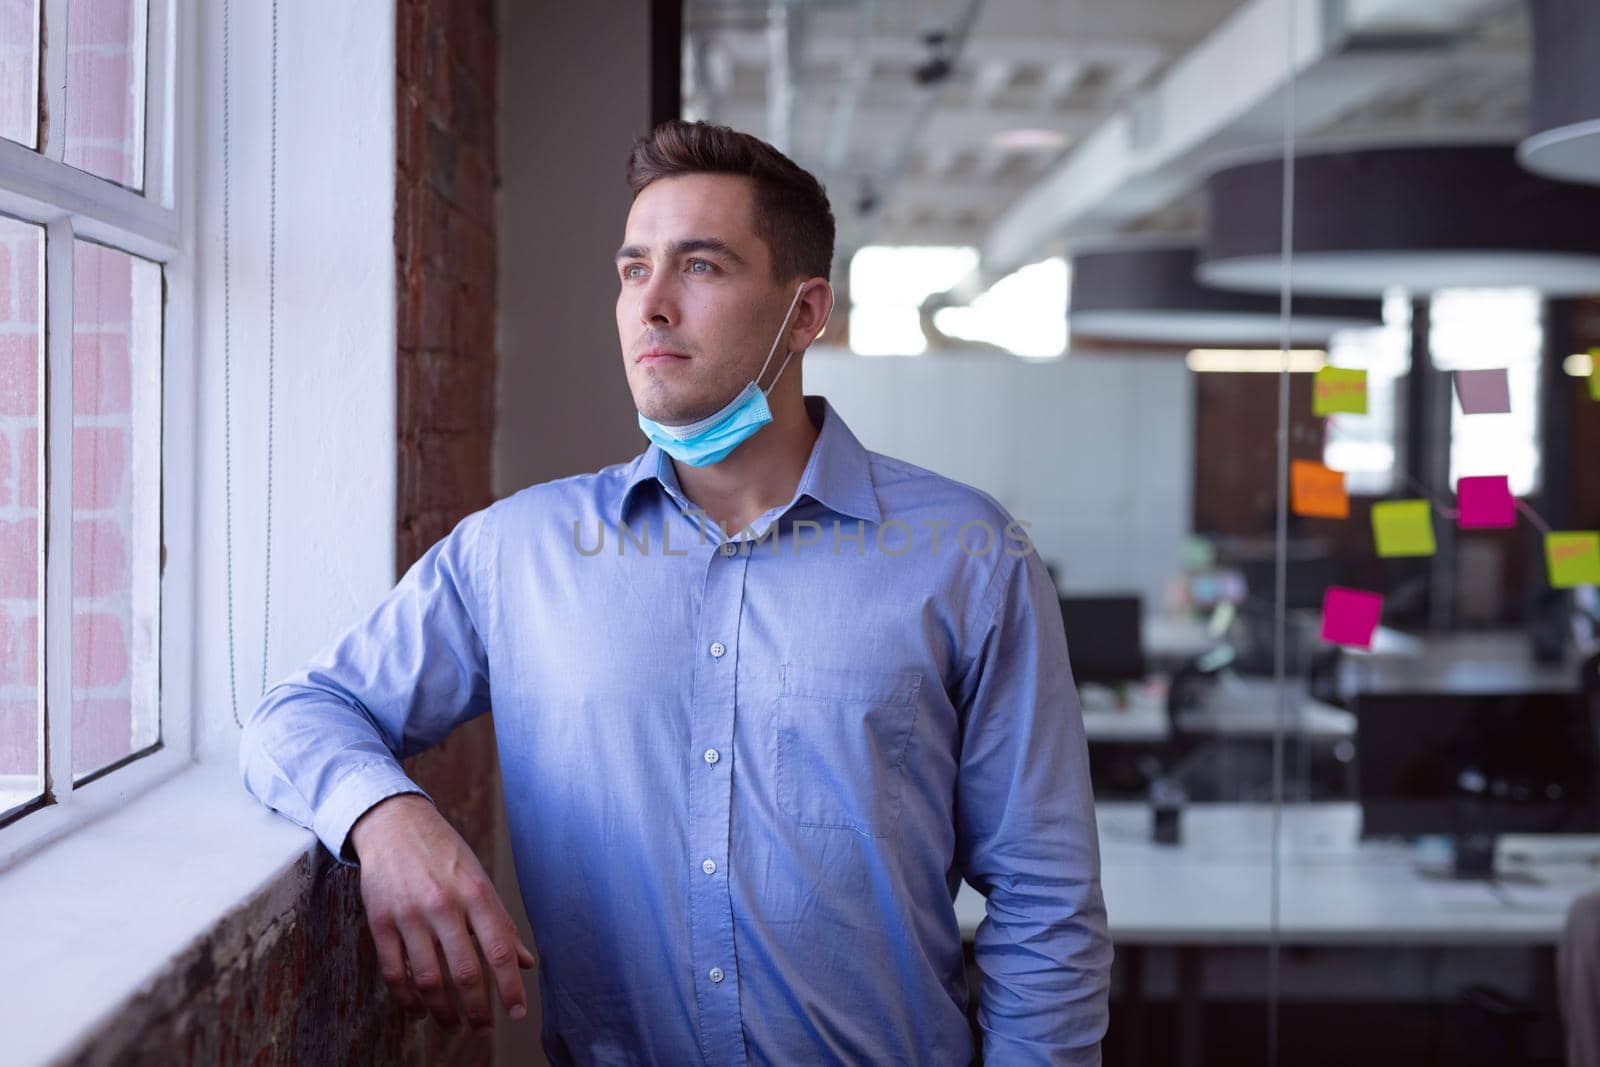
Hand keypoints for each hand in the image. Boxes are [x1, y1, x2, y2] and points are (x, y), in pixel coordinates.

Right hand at [348, 793, 536, 1030]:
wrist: (394, 823)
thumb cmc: (444, 853)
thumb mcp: (479, 878)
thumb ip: (500, 922)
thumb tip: (525, 962)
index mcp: (475, 892)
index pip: (498, 949)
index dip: (509, 986)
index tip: (517, 1012)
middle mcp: (443, 904)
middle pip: (464, 971)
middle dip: (477, 1008)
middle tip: (483, 1027)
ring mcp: (409, 914)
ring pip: (428, 979)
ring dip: (442, 1010)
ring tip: (452, 1023)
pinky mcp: (380, 921)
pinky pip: (394, 972)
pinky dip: (407, 999)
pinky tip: (419, 1010)